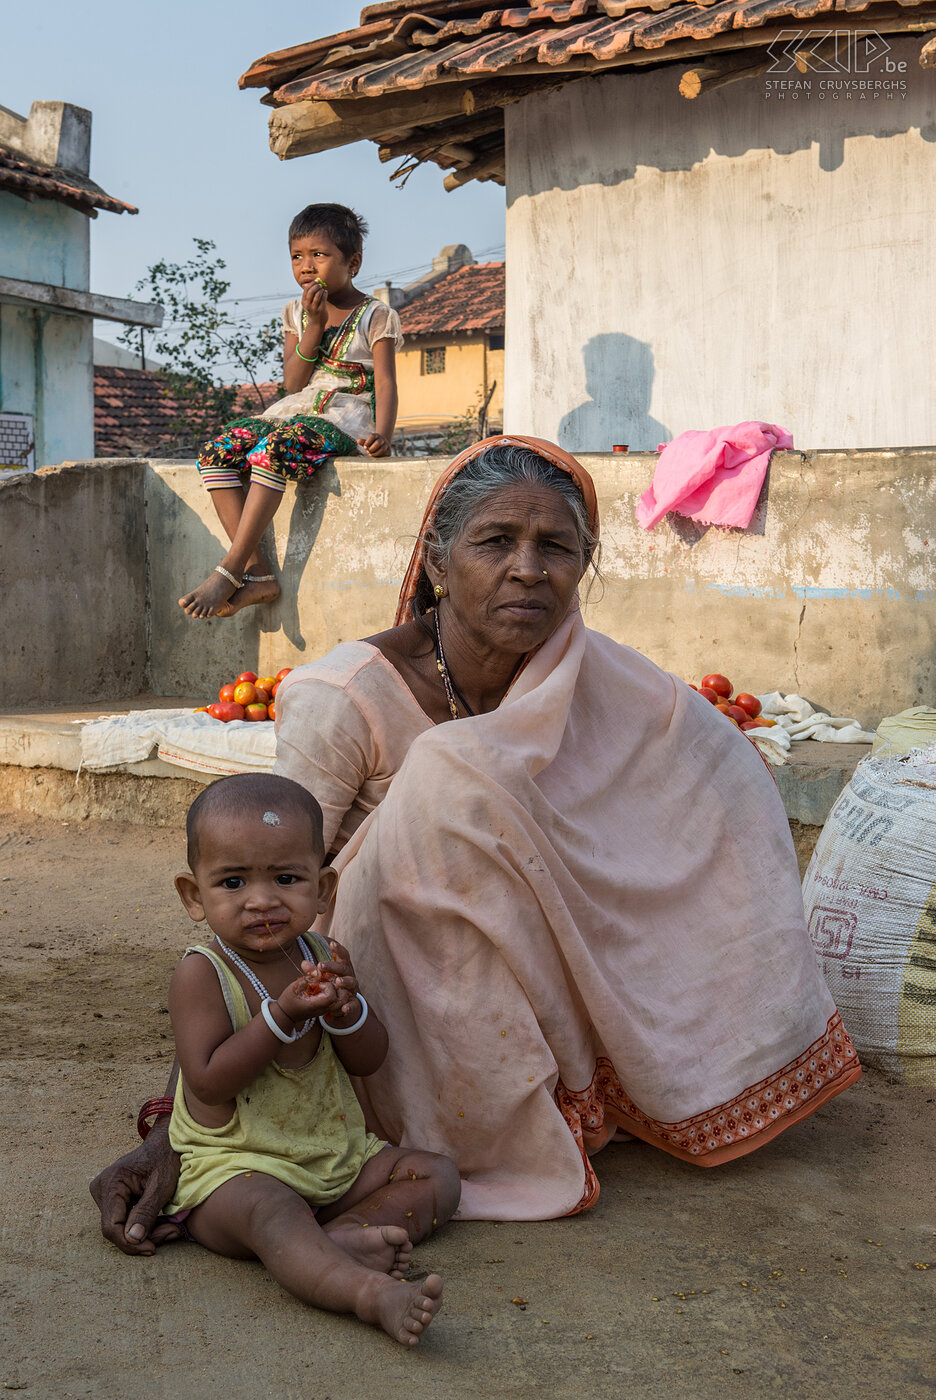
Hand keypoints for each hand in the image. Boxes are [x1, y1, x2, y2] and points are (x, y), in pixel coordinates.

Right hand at [89, 1125, 181, 1256]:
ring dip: (146, 1232)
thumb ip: (146, 1212)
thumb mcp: (161, 1186)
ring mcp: (105, 1193)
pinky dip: (144, 1225)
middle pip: (117, 1228)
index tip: (152, 1248)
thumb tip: (132, 1240)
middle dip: (143, 1237)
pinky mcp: (113, 1198)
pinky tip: (162, 1223)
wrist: (167, 1142)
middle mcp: (102, 1188)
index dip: (130, 1243)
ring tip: (171, 1228)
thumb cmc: (166, 1159)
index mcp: (111, 1183)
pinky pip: (125, 1220)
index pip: (111, 1226)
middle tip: (172, 1233)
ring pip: (121, 1227)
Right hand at [277, 969, 340, 1025]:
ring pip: (344, 1000)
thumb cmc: (289, 999)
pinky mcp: (329, 1007)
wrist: (287, 1013)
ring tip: (331, 981)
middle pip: (342, 998)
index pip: (331, 996)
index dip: (327, 986)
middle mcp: (325, 1009)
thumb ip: (307, 976)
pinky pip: (340, 1001)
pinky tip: (331, 985)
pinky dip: (339, 992)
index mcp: (316, 1005)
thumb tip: (311, 964)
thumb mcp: (296, 986)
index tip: (319, 983)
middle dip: (338, 986)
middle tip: (330, 980)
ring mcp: (328, 1009)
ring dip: (340, 989)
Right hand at [300, 281, 327, 333]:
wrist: (316, 324)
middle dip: (316, 286)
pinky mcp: (321, 310)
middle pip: (311, 292)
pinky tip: (325, 292)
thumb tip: (315, 283)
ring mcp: (314, 308)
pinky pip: (323, 299)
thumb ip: (310, 295)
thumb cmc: (313, 311)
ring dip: (321, 290)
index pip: (306, 290)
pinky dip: (325, 293)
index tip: (316, 281)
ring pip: (317, 295)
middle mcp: (308, 305)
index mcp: (303, 302)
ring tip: (323, 289)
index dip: (311, 284)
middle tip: (320, 285)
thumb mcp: (308, 304)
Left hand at [316, 940, 363, 1024]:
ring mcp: (352, 989)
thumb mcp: (323, 978)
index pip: (343, 956)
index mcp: (343, 968)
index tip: (331, 943)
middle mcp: (349, 976)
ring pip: (352, 983)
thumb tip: (303, 963)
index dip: (339, 949)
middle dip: (334, 966)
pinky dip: (350, 1006)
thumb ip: (314, 971)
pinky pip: (353, 1004)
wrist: (341, 1005)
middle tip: (320, 965)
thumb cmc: (330, 986)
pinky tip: (343, 1008)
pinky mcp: (353, 1003)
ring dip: (345, 981)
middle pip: (344, 968)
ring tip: (337, 981)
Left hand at [357, 432, 390, 457]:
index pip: (372, 436)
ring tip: (371, 455)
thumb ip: (363, 442)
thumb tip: (357, 440)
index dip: (368, 442)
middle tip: (368, 452)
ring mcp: (386, 445)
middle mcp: (382, 439)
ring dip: (375, 453)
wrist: (382, 446)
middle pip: (378, 442)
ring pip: (382, 449)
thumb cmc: (372, 444)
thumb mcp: (367, 443)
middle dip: (372, 448)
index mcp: (376, 436)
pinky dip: (379, 456)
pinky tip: (376, 457)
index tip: (365, 447)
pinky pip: (384, 455)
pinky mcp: (389, 452)